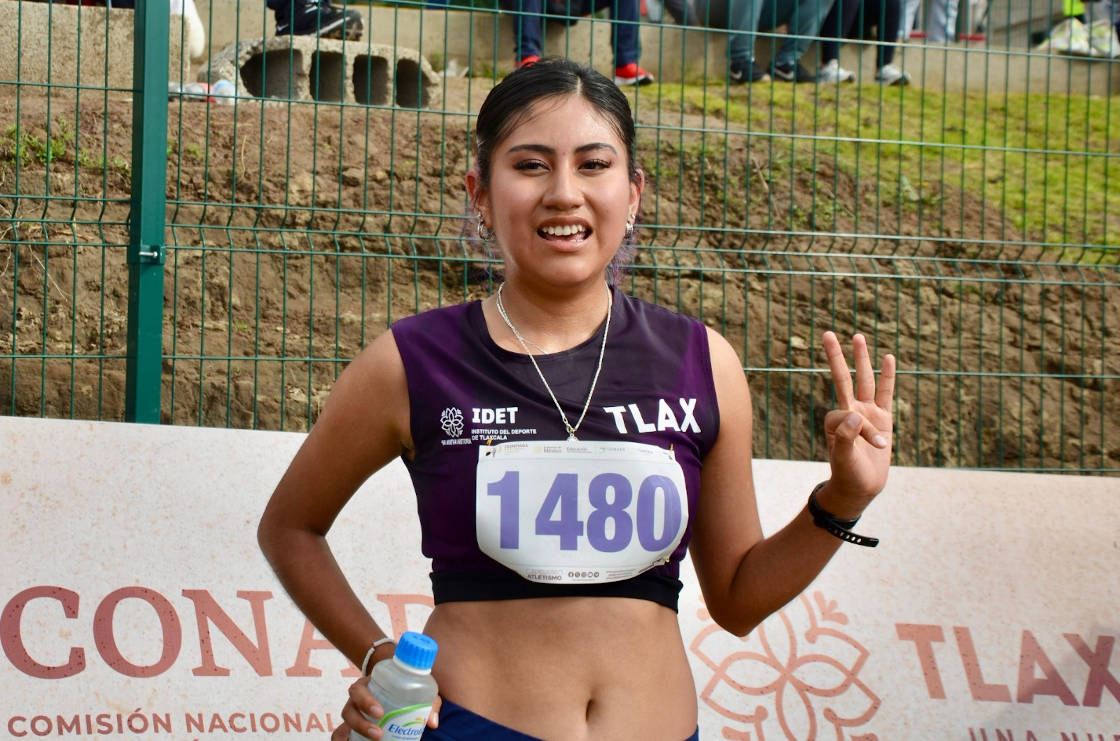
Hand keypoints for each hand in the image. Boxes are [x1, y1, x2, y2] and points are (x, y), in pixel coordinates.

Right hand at [331, 676, 441, 739]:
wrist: (395, 691)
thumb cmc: (406, 690)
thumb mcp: (418, 692)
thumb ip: (428, 703)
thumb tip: (432, 723)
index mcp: (368, 685)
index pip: (358, 690)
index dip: (365, 701)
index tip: (380, 713)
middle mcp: (356, 699)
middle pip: (349, 710)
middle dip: (360, 723)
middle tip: (378, 734)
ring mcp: (352, 714)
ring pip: (343, 724)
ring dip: (354, 733)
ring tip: (375, 740)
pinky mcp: (351, 728)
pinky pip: (342, 734)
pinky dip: (344, 740)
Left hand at [819, 332, 895, 514]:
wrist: (862, 486)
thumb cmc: (848, 473)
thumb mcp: (844, 458)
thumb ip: (847, 438)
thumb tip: (854, 417)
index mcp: (835, 420)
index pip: (845, 411)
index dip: (861, 428)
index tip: (876, 445)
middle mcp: (849, 411)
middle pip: (843, 377)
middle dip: (837, 357)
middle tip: (827, 334)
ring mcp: (867, 412)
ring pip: (864, 380)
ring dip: (862, 359)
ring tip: (857, 336)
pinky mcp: (883, 417)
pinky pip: (885, 392)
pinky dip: (887, 376)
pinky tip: (887, 358)